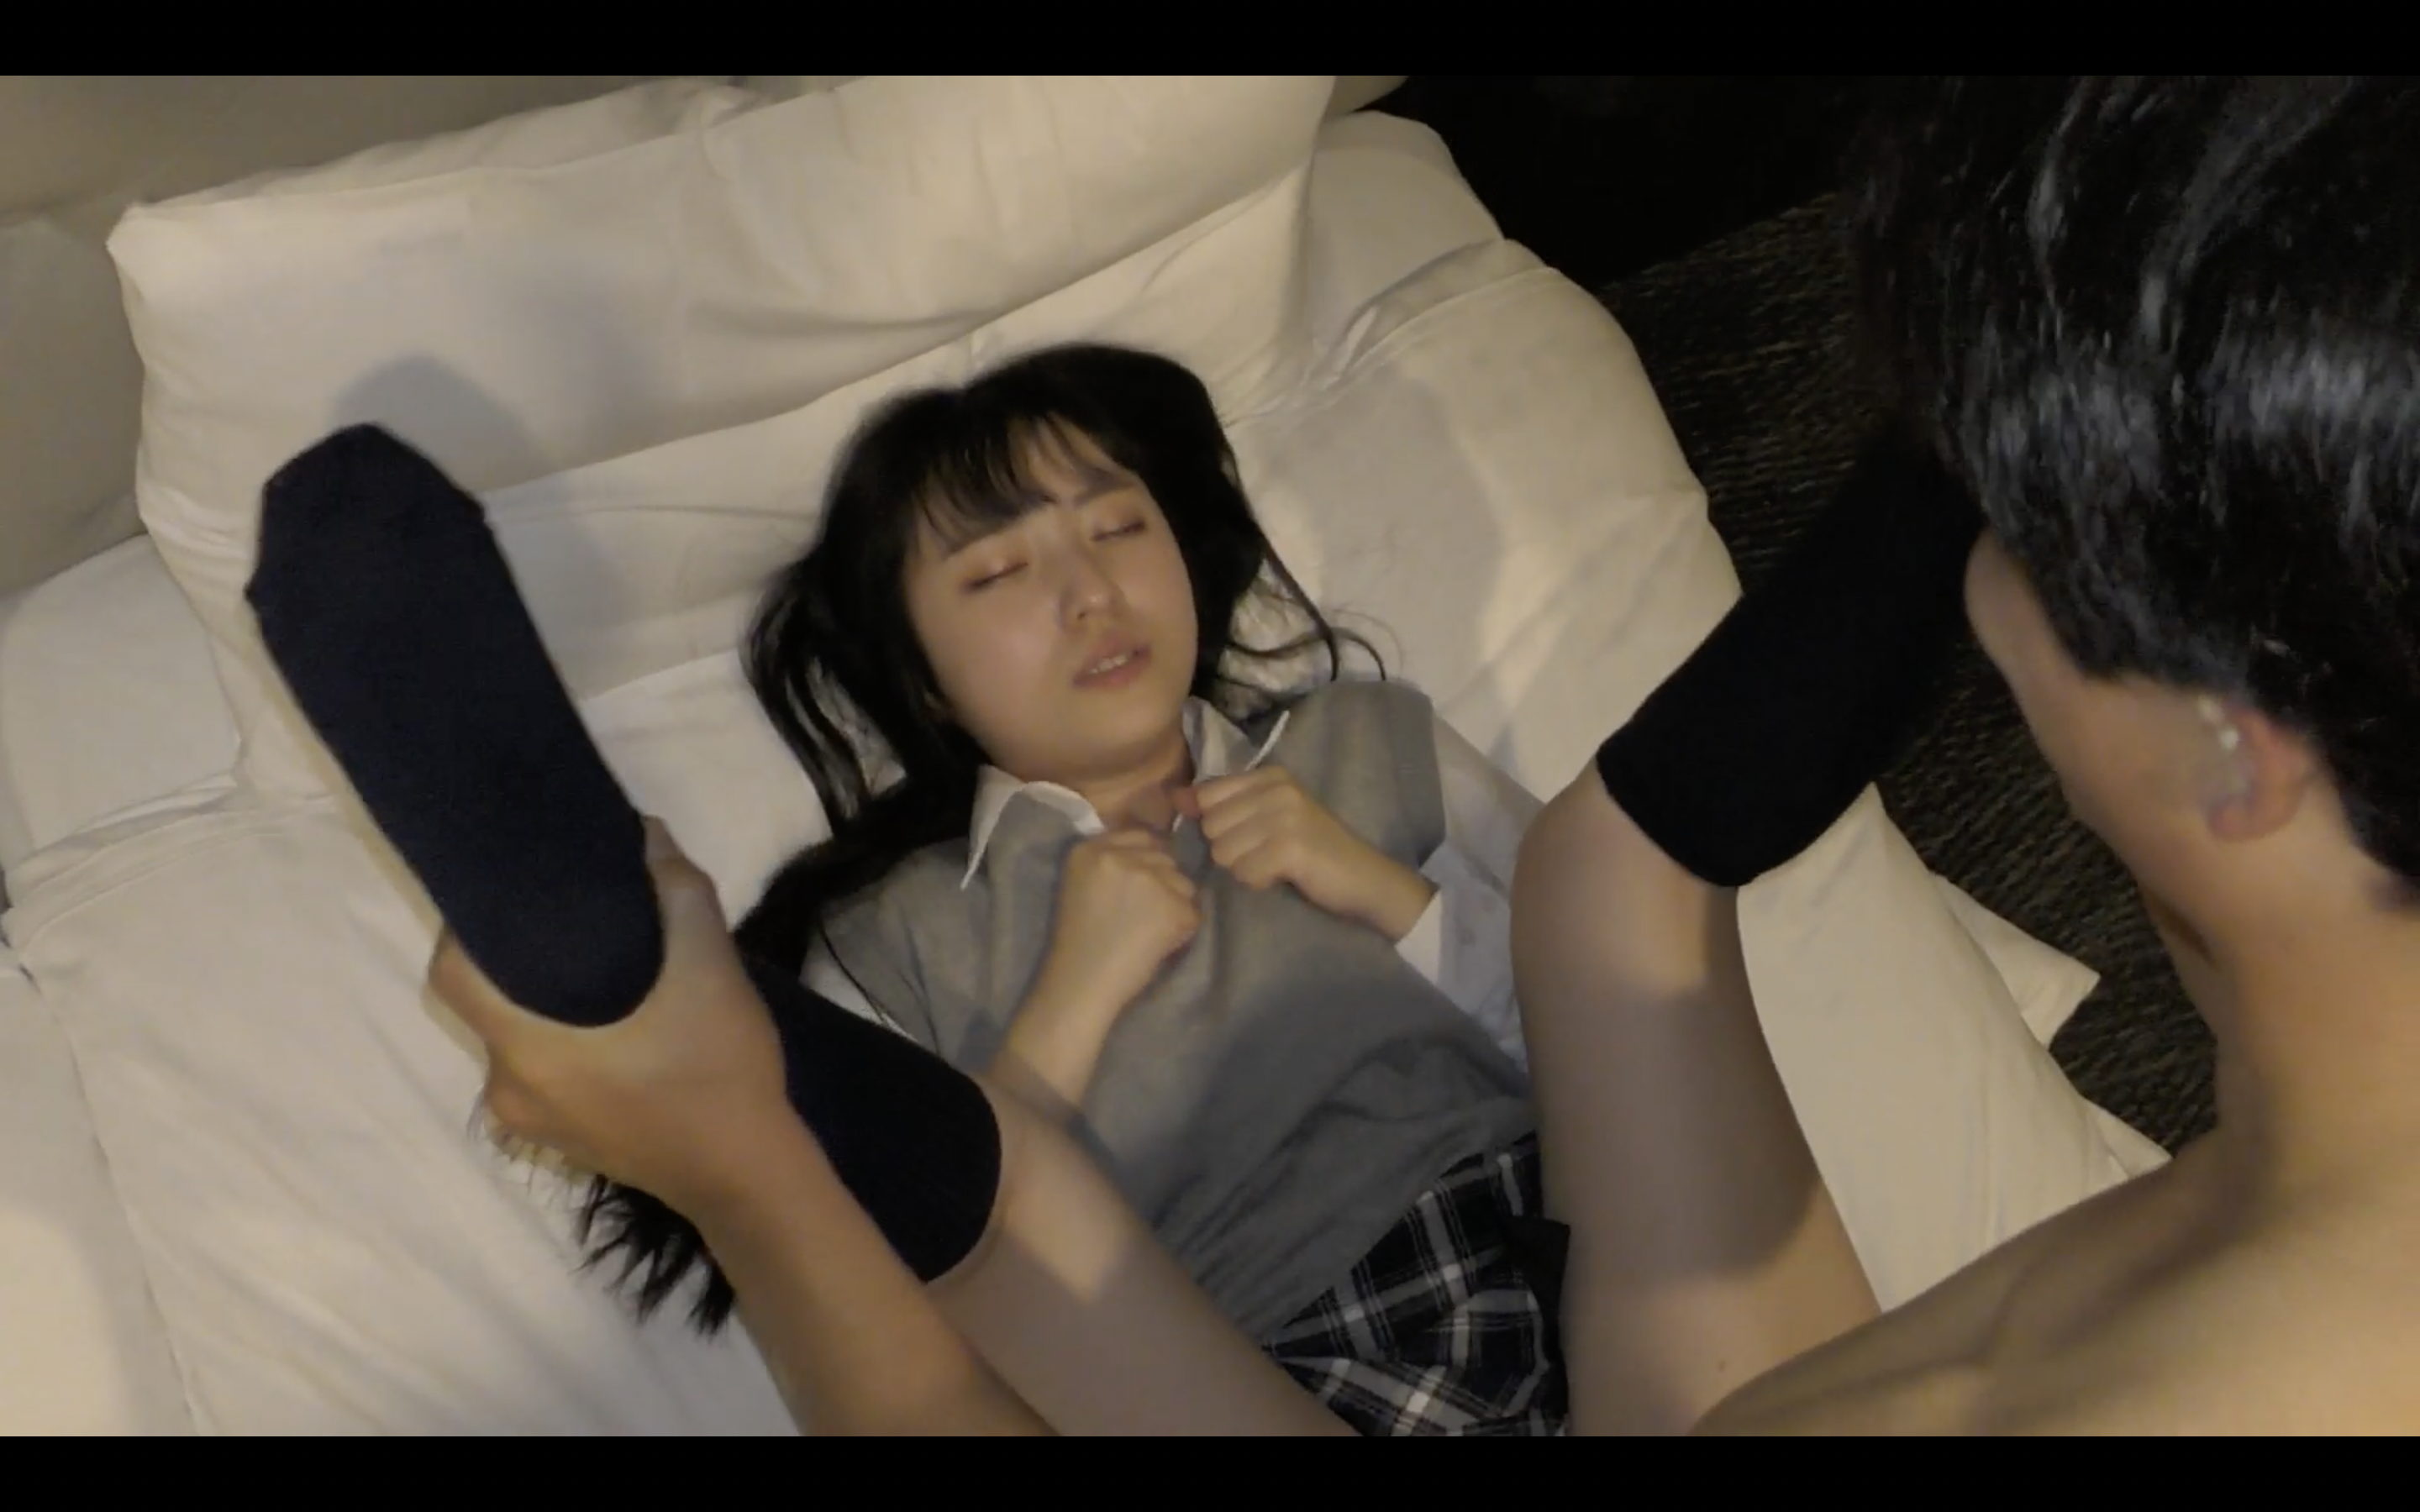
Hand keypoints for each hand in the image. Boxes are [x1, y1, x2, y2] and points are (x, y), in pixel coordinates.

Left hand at [428, 818, 794, 1221]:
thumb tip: (646, 833)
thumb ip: (678, 892)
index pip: (451, 976)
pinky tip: (613, 1027)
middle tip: (566, 921)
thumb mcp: (710, 968)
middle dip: (516, 962)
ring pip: (516, 1043)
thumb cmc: (718, 1070)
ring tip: (596, 969)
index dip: (465, 927)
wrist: (747, 1173)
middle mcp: (510, 1091)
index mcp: (527, 1049)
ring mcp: (533, 1125)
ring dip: (543, 1006)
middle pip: (488, 1007)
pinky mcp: (562, 1143)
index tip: (507, 893)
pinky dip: (561, 1045)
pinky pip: (540, 1077)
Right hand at [1032, 828, 1202, 1013]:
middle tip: (1143, 916)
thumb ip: (1111, 863)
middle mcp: (1118, 856)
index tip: (1140, 888)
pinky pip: (1193, 913)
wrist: (1080, 984)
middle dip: (1162, 883)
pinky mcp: (1171, 905)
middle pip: (1165, 858)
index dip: (1146, 862)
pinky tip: (1157, 946)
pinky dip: (1182, 931)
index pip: (1139, 836)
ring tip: (1149, 933)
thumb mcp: (1080, 886)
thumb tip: (1157, 856)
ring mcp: (1147, 878)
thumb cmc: (1078, 944)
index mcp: (1088, 849)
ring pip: (1183, 884)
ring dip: (1175, 906)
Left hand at [1180, 767, 1435, 940]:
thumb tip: (1175, 796)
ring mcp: (1285, 815)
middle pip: (1211, 826)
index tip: (1250, 837)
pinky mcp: (1290, 846)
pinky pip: (1244, 872)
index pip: (1207, 796)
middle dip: (1232, 849)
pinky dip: (1260, 881)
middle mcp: (1277, 787)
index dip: (1219, 825)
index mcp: (1270, 775)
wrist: (1365, 879)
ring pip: (1223, 851)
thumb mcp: (1267, 818)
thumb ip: (1223, 804)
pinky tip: (1284, 876)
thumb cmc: (1314, 852)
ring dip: (1245, 868)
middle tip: (1268, 854)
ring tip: (1276, 865)